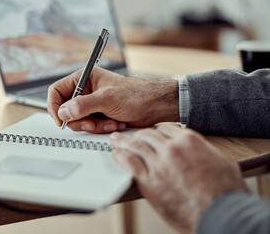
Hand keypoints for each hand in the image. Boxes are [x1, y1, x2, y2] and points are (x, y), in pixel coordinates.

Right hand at [47, 67, 178, 132]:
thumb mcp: (107, 99)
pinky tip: (115, 123)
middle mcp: (86, 91)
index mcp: (84, 79)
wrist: (154, 106)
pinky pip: (90, 126)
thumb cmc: (136, 95)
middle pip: (66, 110)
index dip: (55, 106)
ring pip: (78, 121)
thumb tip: (64, 112)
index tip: (60, 120)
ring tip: (110, 122)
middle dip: (80, 120)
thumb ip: (83, 105)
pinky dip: (102, 128)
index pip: (57, 91)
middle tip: (92, 123)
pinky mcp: (99, 116)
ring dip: (94, 126)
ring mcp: (92, 105)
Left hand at [109, 125, 246, 233]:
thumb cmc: (225, 191)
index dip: (156, 130)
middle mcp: (171, 149)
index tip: (151, 132)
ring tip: (116, 139)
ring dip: (123, 141)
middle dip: (138, 134)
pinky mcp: (149, 181)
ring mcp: (158, 164)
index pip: (166, 129)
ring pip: (136, 146)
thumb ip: (206, 152)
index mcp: (189, 141)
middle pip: (148, 135)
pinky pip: (130, 163)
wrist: (219, 214)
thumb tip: (201, 151)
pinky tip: (116, 154)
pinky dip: (121, 156)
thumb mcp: (223, 162)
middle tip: (131, 134)